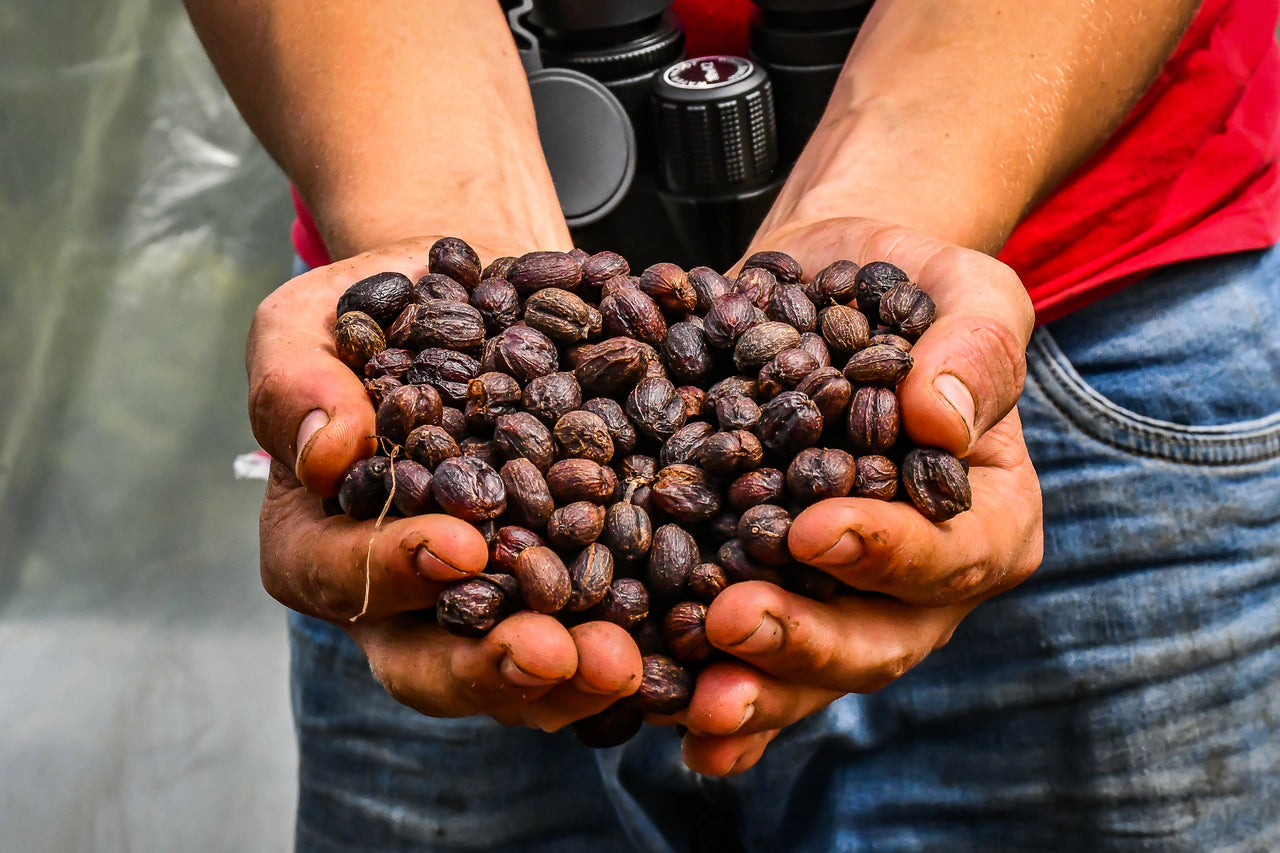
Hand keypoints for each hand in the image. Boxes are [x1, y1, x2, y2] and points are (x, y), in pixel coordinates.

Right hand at [248, 237, 641, 730]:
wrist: (461, 304)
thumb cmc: (368, 314)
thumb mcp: (307, 327)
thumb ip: (295, 384)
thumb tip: (327, 452)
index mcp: (313, 544)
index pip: (338, 574)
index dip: (393, 569)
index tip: (461, 545)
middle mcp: (393, 597)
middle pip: (428, 662)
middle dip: (492, 665)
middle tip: (554, 652)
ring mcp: (477, 604)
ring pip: (515, 672)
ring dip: (570, 678)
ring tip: (622, 661)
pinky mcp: (552, 588)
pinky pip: (584, 636)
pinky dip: (629, 641)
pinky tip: (672, 637)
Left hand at [677, 218, 1043, 774]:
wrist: (826, 288)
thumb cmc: (910, 287)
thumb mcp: (967, 293)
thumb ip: (974, 351)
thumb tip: (938, 422)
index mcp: (986, 521)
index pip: (952, 557)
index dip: (887, 553)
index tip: (813, 530)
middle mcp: (917, 584)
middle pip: (876, 641)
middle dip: (804, 644)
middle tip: (730, 623)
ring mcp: (838, 601)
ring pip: (803, 672)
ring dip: (749, 691)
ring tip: (690, 703)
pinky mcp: (764, 591)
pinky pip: (737, 660)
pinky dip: (700, 691)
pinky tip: (650, 707)